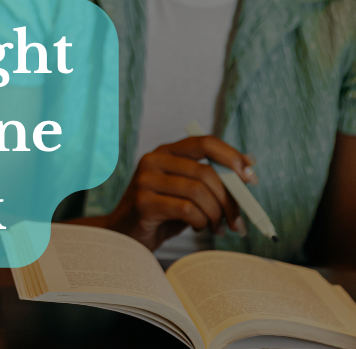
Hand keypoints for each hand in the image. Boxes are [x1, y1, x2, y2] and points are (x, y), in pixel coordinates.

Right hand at [105, 135, 255, 249]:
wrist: (128, 236)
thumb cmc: (163, 213)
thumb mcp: (189, 191)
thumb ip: (212, 177)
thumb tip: (250, 162)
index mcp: (166, 152)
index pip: (204, 142)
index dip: (232, 157)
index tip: (251, 178)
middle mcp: (153, 160)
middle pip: (206, 173)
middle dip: (230, 200)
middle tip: (237, 221)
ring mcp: (145, 180)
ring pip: (199, 192)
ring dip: (216, 215)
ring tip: (216, 228)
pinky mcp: (143, 202)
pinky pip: (187, 209)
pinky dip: (201, 221)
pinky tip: (198, 227)